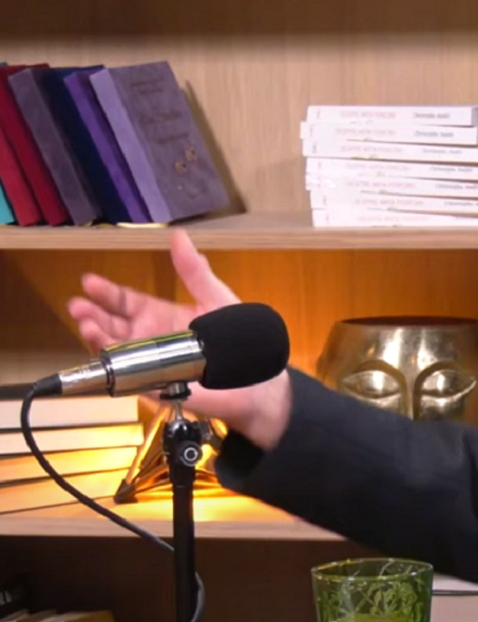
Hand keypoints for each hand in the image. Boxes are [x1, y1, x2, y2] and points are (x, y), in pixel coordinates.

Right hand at [67, 229, 291, 448]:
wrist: (254, 379)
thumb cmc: (237, 338)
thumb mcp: (215, 297)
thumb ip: (194, 271)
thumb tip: (180, 238)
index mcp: (162, 314)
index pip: (127, 302)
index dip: (108, 292)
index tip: (89, 282)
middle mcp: (150, 338)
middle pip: (113, 325)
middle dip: (93, 314)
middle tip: (79, 305)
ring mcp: (150, 362)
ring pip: (114, 349)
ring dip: (97, 337)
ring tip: (88, 324)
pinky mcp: (154, 384)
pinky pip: (128, 376)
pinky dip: (115, 366)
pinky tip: (108, 354)